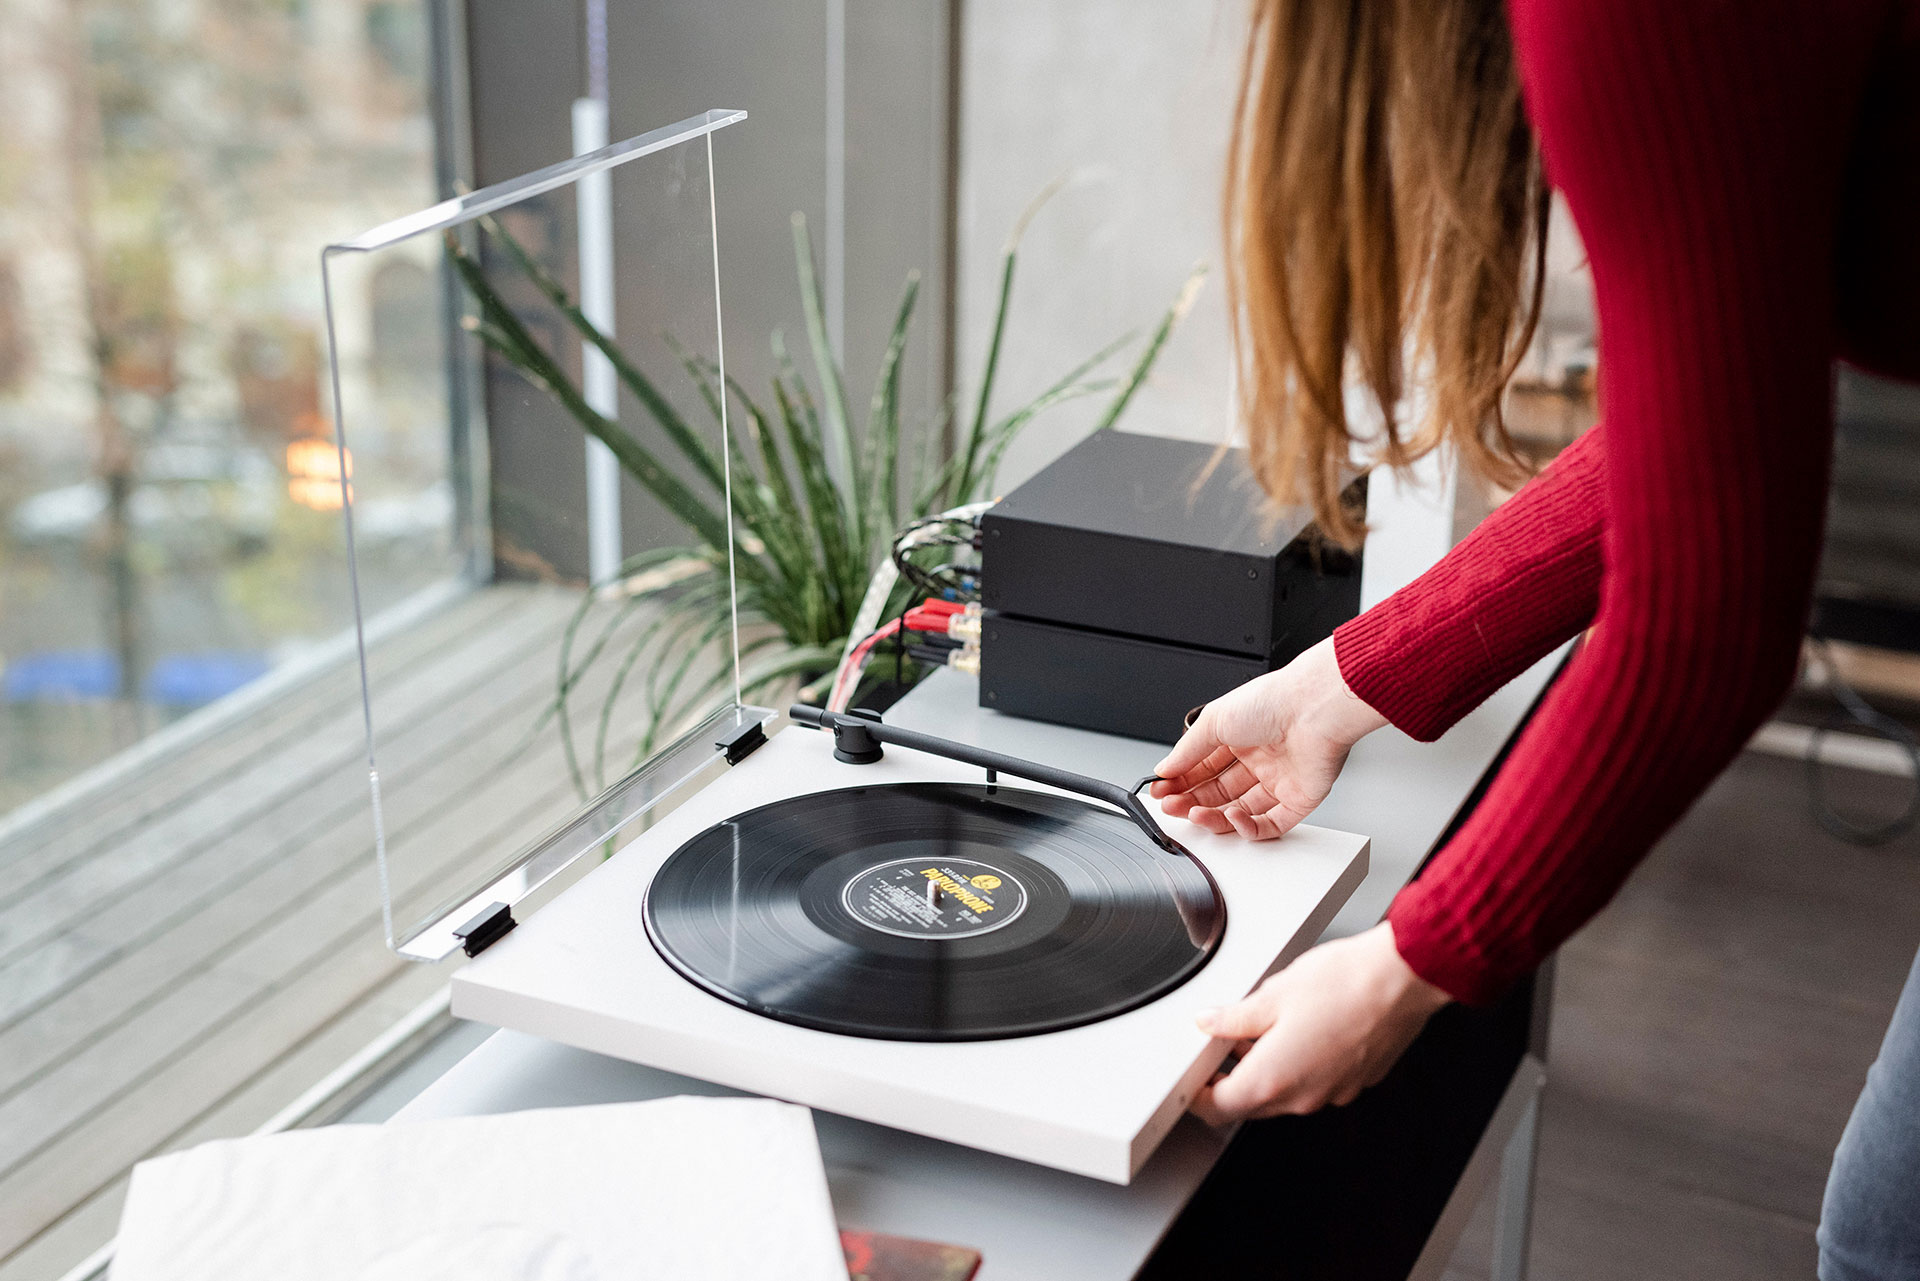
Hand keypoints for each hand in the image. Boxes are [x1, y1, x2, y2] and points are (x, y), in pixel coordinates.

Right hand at [1150, 637, 1386, 839]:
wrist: (1314, 709)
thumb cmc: (1272, 703)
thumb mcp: (1214, 721)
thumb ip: (1187, 750)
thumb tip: (1164, 769)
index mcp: (1240, 737)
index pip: (1203, 767)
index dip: (1181, 781)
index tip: (1161, 791)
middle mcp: (1260, 760)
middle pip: (1219, 792)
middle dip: (1191, 801)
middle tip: (1170, 807)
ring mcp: (1279, 782)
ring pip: (1240, 812)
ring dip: (1213, 817)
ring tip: (1193, 814)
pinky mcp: (1298, 801)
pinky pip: (1270, 825)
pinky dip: (1247, 827)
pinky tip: (1231, 817)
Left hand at [1190, 923, 1448, 1122]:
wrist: (1404, 980)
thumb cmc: (1346, 983)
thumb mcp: (1273, 993)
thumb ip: (1234, 1017)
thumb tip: (1210, 1023)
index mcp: (1273, 1079)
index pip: (1217, 1106)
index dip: (1196, 1094)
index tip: (1190, 1080)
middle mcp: (1303, 1097)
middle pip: (1250, 1104)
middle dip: (1230, 1080)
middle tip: (1221, 1046)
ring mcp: (1333, 1093)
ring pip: (1285, 1094)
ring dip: (1266, 1071)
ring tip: (1263, 1028)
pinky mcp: (1355, 1082)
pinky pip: (1316, 1083)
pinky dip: (1300, 1065)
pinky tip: (1301, 1030)